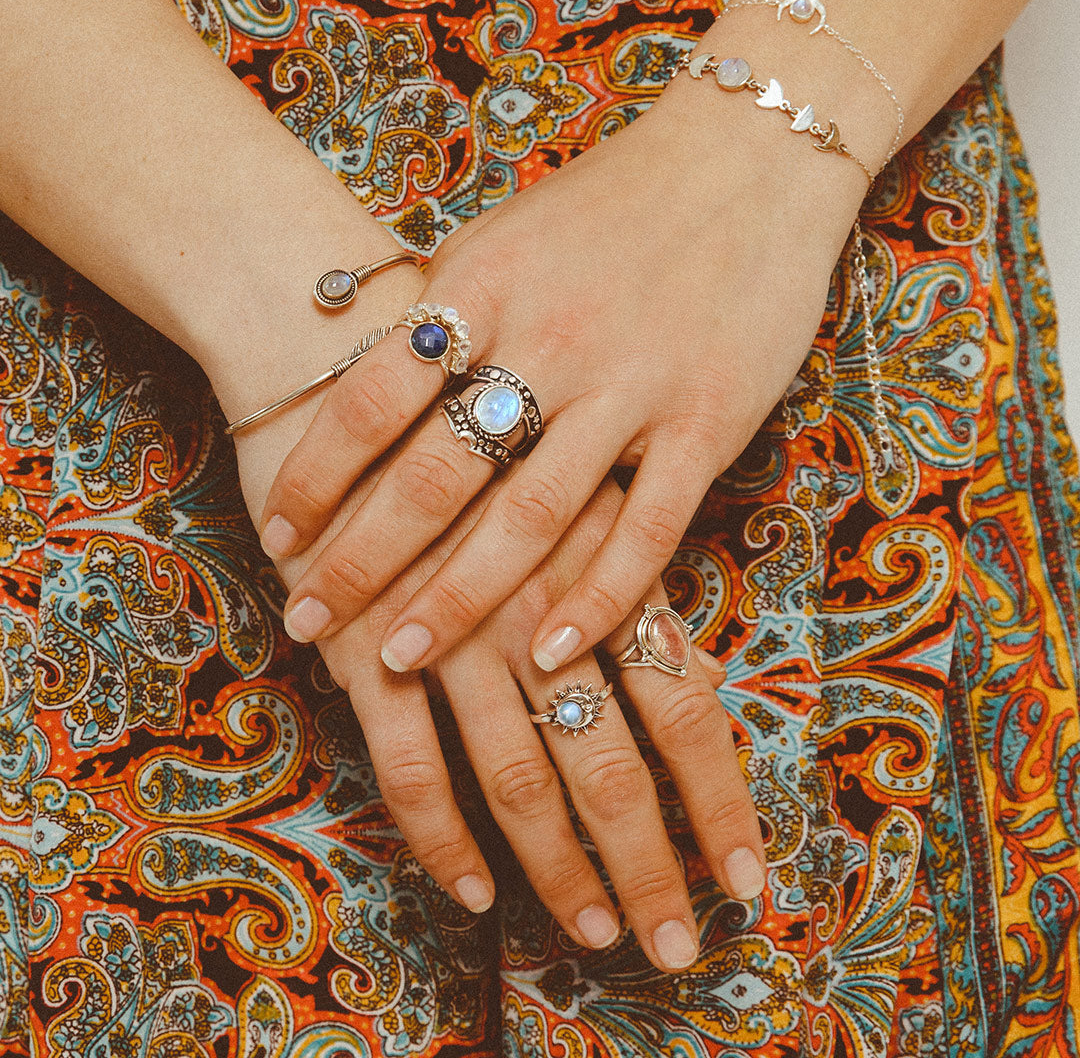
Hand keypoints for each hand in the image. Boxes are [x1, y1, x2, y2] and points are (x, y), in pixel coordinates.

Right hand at [230, 384, 762, 973]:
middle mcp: (537, 611)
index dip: (720, 801)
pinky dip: (443, 834)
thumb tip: (678, 647)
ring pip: (520, 777)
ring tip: (599, 933)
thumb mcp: (567, 461)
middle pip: (614, 763)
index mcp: (599, 566)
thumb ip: (623, 552)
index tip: (748, 884)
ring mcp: (452, 635)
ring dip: (559, 868)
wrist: (340, 357)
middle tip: (680, 949)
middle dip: (650, 864)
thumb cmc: (470, 406)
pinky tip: (473, 890)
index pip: (686, 707)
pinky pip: (409, 764)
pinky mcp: (366, 645)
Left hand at [258, 80, 863, 675]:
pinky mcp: (707, 422)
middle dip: (361, 559)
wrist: (751, 157)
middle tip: (309, 622)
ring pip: (531, 515)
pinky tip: (551, 652)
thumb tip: (361, 364)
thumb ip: (443, 305)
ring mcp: (632, 385)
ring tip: (401, 660)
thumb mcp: (507, 232)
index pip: (371, 397)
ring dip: (459, 598)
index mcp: (484, 284)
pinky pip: (646, 528)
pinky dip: (598, 598)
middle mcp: (549, 338)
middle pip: (435, 471)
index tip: (278, 536)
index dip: (316, 474)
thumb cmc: (615, 200)